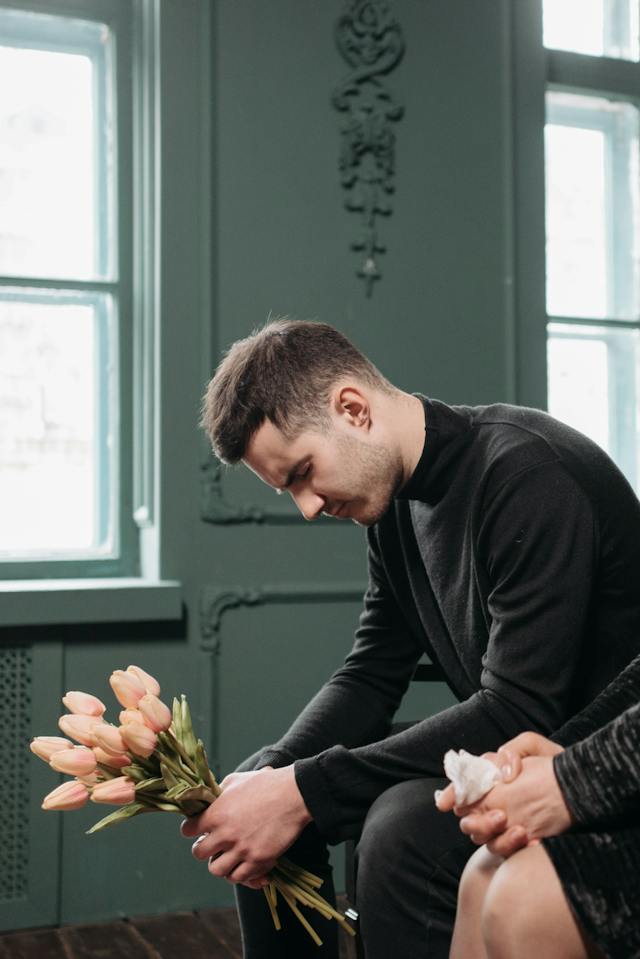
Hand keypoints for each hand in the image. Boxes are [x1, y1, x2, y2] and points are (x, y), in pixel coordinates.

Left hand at [180, 765, 311, 887]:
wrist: (293, 794)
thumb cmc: (265, 783)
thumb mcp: (235, 781)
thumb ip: (218, 794)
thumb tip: (209, 802)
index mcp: (216, 813)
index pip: (188, 830)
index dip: (190, 829)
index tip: (196, 829)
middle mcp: (225, 834)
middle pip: (199, 853)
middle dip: (203, 848)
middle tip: (211, 844)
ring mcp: (242, 850)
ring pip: (216, 870)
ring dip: (219, 863)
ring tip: (226, 857)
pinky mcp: (258, 860)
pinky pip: (239, 877)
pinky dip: (239, 872)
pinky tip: (243, 864)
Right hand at [435, 733, 567, 856]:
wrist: (583, 790)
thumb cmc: (556, 766)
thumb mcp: (534, 746)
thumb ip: (512, 751)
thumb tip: (503, 773)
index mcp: (491, 781)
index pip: (462, 789)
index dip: (450, 795)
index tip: (445, 803)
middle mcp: (493, 805)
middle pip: (468, 821)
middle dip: (477, 822)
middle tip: (500, 817)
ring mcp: (506, 826)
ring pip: (485, 841)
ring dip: (498, 838)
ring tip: (521, 831)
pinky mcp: (521, 843)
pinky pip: (509, 854)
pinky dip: (517, 850)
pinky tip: (533, 843)